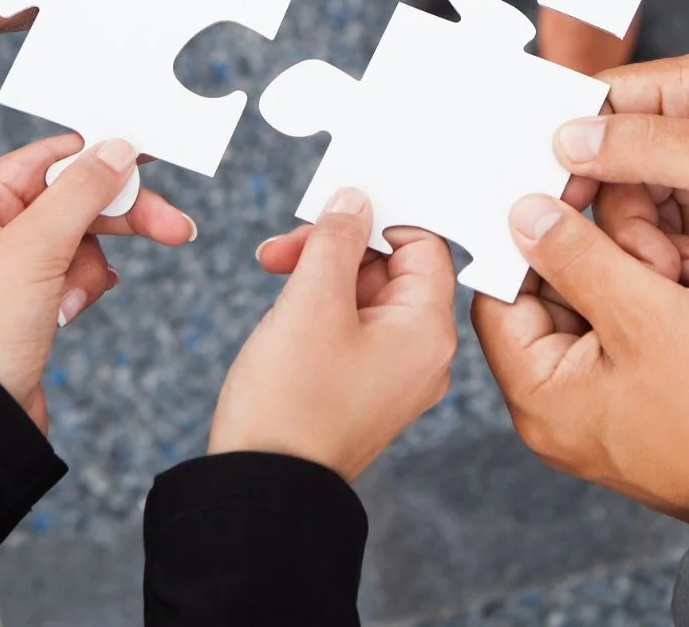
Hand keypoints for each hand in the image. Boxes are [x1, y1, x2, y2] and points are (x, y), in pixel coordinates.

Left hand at [0, 135, 195, 427]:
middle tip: (174, 226)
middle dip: (117, 218)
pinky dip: (80, 289)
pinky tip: (69, 311)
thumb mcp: (35, 248)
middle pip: (69, 201)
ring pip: (77, 241)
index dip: (97, 156)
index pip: (43, 160)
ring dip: (87, 269)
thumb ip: (81, 191)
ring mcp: (2, 269)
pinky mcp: (24, 303)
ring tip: (69, 301)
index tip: (147, 154)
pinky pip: (71, 275)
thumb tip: (118, 148)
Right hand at [209, 190, 457, 480]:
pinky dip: (319, 307)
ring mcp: (394, 375)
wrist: (261, 487)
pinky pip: (353, 329)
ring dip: (321, 274)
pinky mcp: (364, 389)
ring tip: (274, 272)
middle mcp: (423, 355)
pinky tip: (284, 308)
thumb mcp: (311, 300)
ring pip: (366, 296)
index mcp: (428, 331)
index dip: (375, 221)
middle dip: (336, 248)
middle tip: (283, 248)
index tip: (328, 214)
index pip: (423, 246)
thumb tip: (356, 201)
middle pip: (392, 269)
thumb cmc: (291, 401)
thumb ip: (337, 240)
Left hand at [473, 195, 688, 525]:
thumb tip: (522, 217)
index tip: (562, 200)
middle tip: (649, 244)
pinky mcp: (630, 403)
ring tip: (684, 270)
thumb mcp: (644, 314)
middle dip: (600, 259)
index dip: (527, 243)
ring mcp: (593, 408)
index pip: (501, 297)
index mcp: (538, 395)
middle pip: (550, 301)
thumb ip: (578, 257)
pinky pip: (624, 336)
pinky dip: (653, 306)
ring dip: (636, 276)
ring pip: (594, 311)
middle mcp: (555, 408)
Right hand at [550, 52, 688, 304]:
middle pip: (607, 172)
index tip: (553, 195)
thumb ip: (646, 147)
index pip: (600, 103)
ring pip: (631, 217)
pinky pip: (661, 249)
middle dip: (620, 220)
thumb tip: (568, 137)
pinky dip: (672, 270)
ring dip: (649, 251)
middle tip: (650, 254)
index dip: (569, 148)